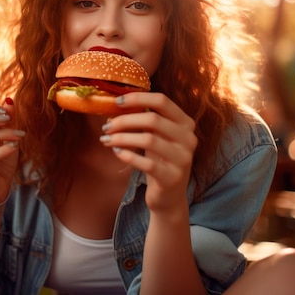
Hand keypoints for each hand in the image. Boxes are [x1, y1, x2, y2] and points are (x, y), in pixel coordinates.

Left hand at [99, 92, 196, 211]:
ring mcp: (183, 159)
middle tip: (106, 126)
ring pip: (148, 139)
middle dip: (125, 120)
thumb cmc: (160, 161)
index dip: (138, 97)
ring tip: (106, 140)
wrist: (169, 197)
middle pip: (153, 119)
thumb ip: (146, 119)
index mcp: (185, 123)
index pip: (162, 101)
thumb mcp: (157, 136)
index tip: (117, 101)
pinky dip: (127, 155)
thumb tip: (119, 102)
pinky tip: (116, 152)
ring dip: (122, 138)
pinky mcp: (172, 177)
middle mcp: (189, 139)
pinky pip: (146, 163)